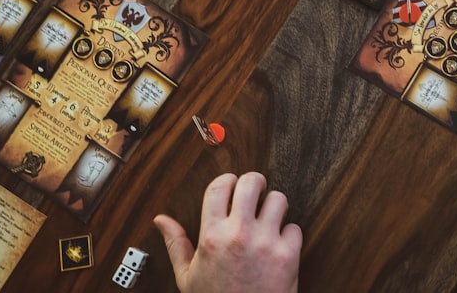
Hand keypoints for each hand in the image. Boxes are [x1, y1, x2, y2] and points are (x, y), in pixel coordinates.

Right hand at [154, 172, 302, 292]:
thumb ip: (176, 244)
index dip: (227, 180)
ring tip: (270, 218)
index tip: (232, 184)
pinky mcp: (287, 255)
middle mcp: (238, 234)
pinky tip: (279, 246)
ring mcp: (264, 243)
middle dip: (255, 183)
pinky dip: (290, 235)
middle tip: (256, 191)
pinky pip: (295, 228)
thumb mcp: (187, 276)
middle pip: (251, 182)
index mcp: (211, 236)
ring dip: (276, 207)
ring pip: (279, 199)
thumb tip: (161, 220)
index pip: (219, 186)